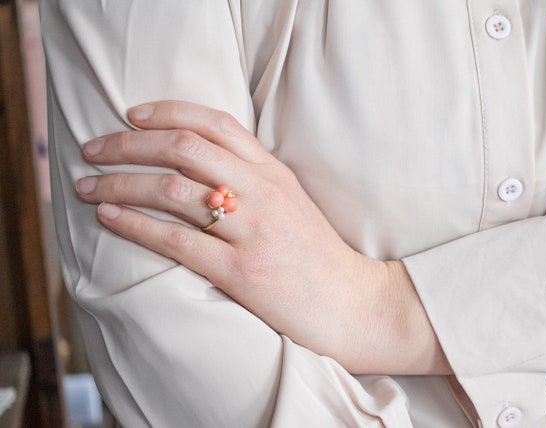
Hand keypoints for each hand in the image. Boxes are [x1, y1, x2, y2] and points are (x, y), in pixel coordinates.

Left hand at [76, 101, 449, 374]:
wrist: (351, 303)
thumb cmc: (315, 254)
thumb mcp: (291, 201)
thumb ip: (252, 178)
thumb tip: (198, 164)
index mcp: (274, 172)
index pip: (214, 124)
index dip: (167, 113)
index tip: (131, 116)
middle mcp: (262, 193)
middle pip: (184, 149)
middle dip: (128, 145)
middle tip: (94, 149)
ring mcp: (252, 231)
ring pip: (172, 191)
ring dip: (120, 184)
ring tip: (87, 187)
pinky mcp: (241, 272)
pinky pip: (176, 241)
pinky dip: (135, 225)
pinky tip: (108, 218)